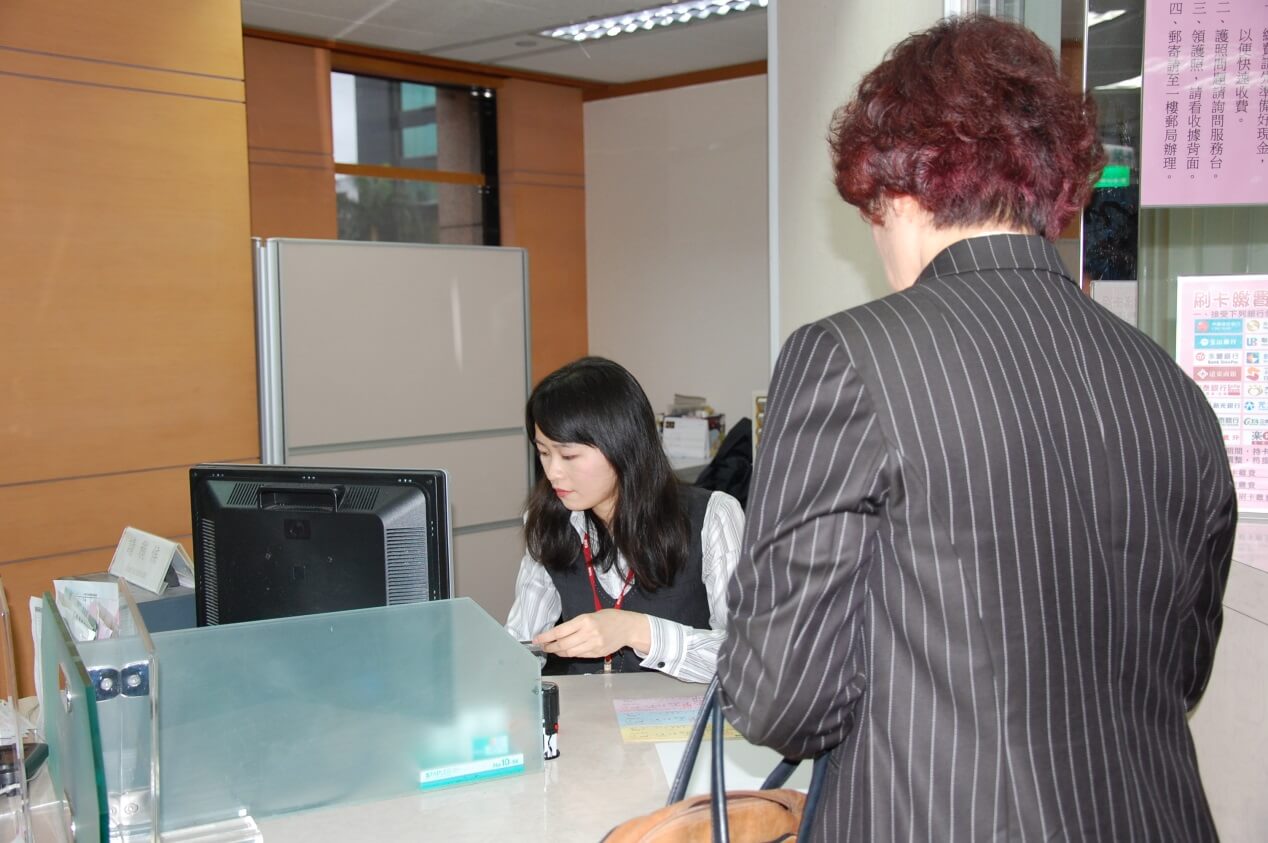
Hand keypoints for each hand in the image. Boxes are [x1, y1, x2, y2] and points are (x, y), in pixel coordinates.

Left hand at [534, 609, 650, 658]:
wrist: (628, 627)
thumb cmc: (609, 618)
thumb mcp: (591, 615)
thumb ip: (576, 625)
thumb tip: (558, 635)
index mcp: (585, 621)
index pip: (560, 631)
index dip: (546, 637)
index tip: (537, 639)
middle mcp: (588, 633)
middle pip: (563, 644)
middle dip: (549, 647)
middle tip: (543, 646)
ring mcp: (593, 645)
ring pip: (569, 652)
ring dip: (558, 652)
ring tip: (552, 649)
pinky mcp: (597, 653)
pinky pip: (579, 655)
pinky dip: (570, 654)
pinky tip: (566, 651)